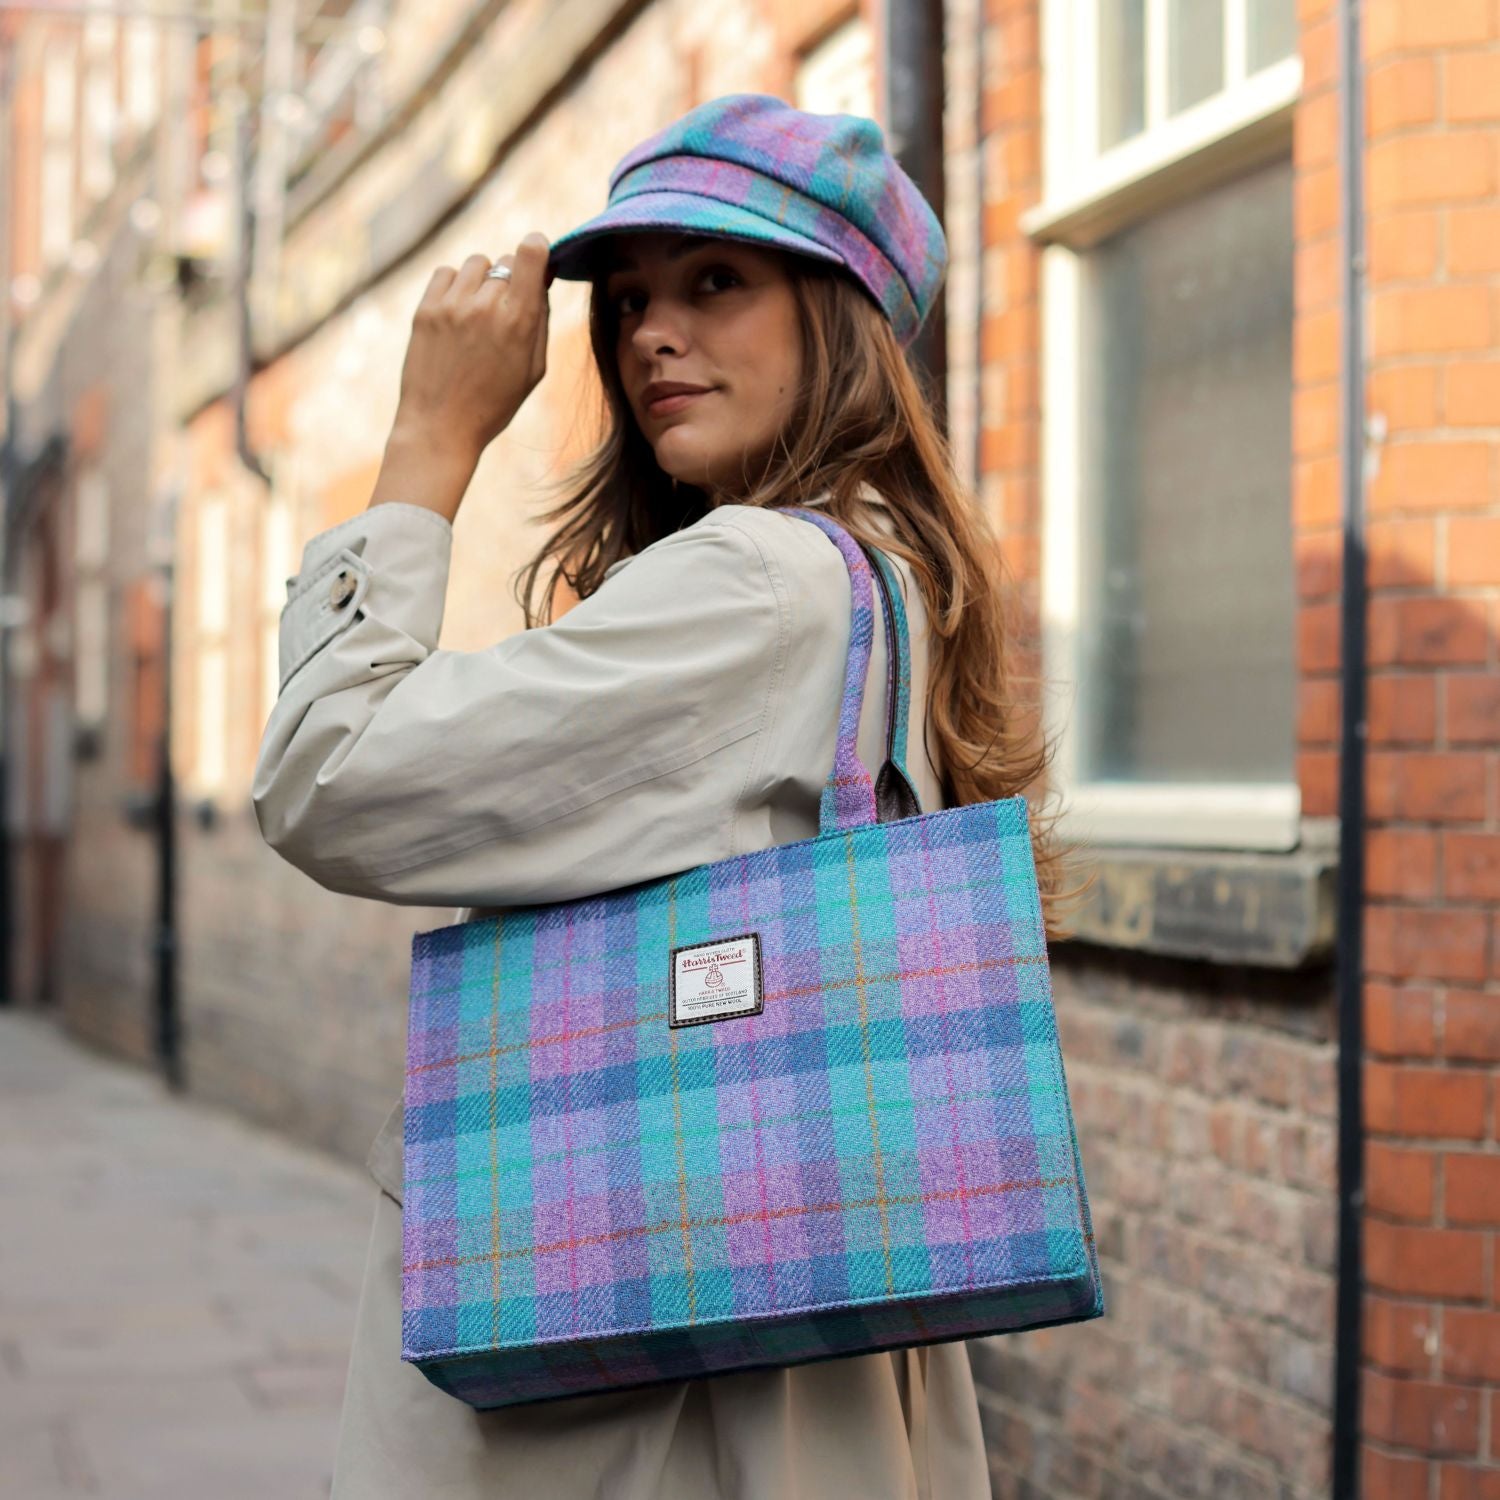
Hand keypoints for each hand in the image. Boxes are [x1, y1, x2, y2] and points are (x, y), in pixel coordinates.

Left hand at [392, 232, 550, 458]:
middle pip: (506, 262)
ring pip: (477, 264)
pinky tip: (457, 312)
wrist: (441, 426)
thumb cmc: (494, 403)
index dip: (536, 248)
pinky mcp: (426, 309)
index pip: (530, 252)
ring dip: (483, 280)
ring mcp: (452, 305)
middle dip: (511, 280)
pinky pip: (446, 273)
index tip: (536, 258)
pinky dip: (455, 285)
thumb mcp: (533, 370)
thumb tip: (541, 279)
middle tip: (505, 313)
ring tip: (479, 313)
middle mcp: (486, 305)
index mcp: (519, 321)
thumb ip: (540, 322)